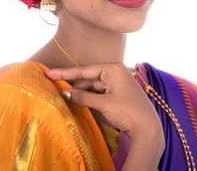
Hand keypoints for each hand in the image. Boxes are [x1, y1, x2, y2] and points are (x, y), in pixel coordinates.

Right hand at [45, 63, 162, 140]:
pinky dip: (87, 97)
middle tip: (53, 87)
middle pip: (88, 78)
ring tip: (62, 96)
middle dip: (72, 84)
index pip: (85, 70)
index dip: (65, 73)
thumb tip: (64, 93)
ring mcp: (116, 83)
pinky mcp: (117, 94)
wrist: (147, 127)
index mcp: (114, 69)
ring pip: (92, 86)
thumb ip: (83, 97)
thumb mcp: (103, 103)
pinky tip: (76, 100)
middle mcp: (115, 73)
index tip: (49, 73)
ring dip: (79, 92)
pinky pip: (98, 93)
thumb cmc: (128, 111)